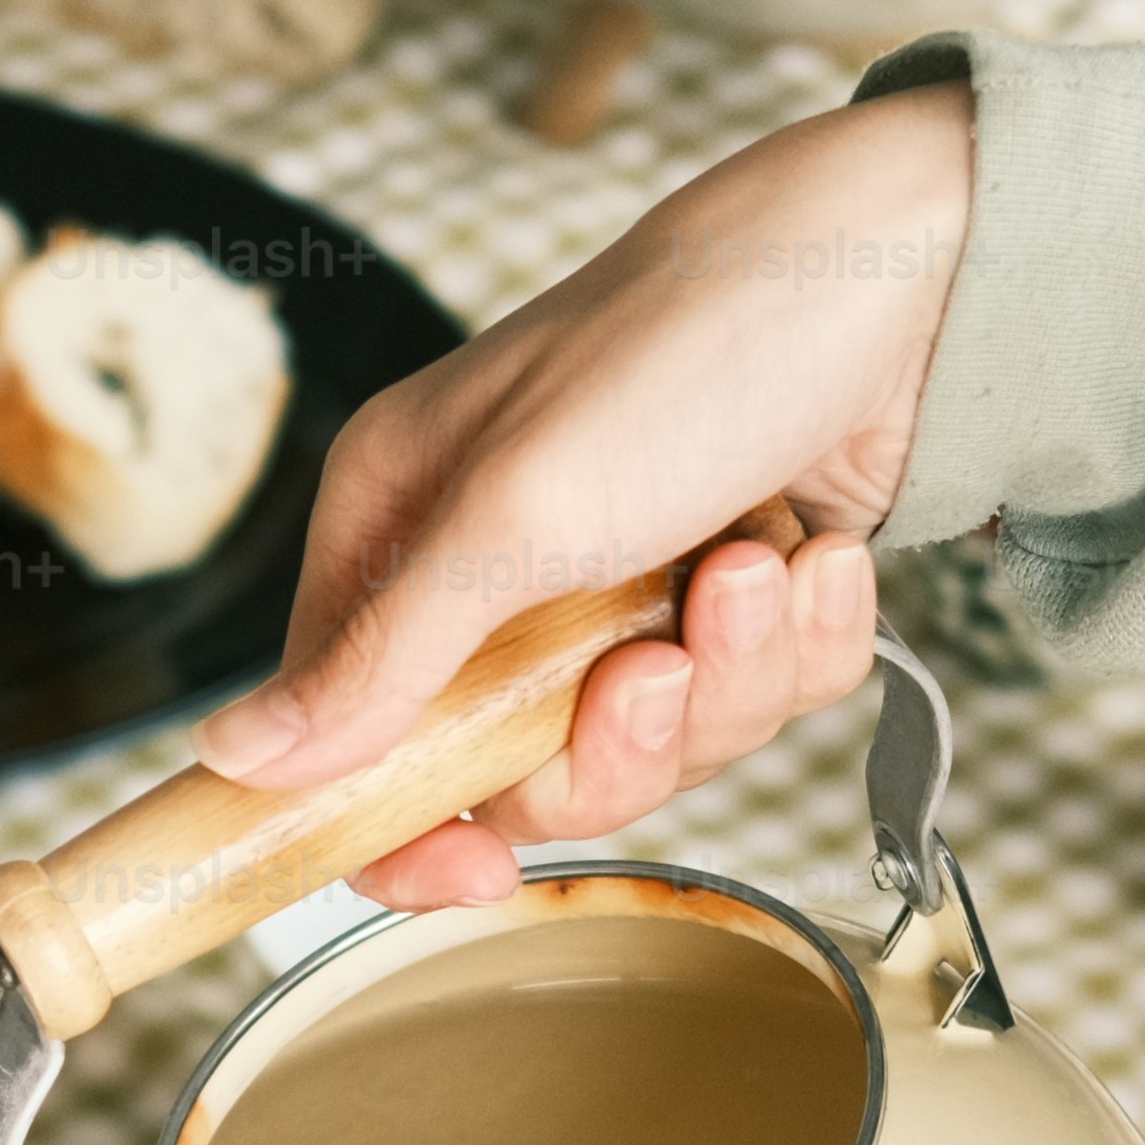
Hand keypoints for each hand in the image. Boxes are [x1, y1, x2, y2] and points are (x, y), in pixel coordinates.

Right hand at [200, 83, 973, 910]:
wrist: (910, 275)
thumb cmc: (690, 346)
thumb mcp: (515, 512)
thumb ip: (378, 656)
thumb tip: (234, 759)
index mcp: (402, 522)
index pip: (348, 734)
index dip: (403, 825)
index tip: (469, 869)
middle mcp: (501, 560)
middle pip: (522, 771)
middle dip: (618, 740)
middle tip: (662, 667)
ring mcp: (624, 581)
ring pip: (658, 744)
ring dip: (729, 675)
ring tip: (758, 570)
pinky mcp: (733, 593)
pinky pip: (758, 699)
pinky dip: (802, 641)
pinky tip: (814, 555)